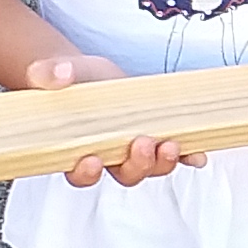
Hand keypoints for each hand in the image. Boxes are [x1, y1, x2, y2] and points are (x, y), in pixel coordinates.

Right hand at [24, 52, 207, 186]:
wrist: (89, 75)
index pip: (80, 174)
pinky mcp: (157, 134)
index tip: (91, 160)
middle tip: (141, 143)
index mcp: (78, 150)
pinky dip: (189, 154)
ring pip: (152, 167)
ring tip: (170, 143)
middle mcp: (110, 156)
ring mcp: (136, 148)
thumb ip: (49, 74)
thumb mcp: (54, 73)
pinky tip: (197, 153)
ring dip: (163, 161)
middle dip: (137, 165)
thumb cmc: (70, 81)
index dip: (86, 173)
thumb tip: (56, 75)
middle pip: (125, 174)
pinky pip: (176, 152)